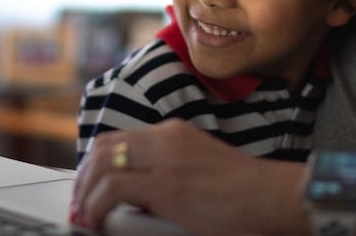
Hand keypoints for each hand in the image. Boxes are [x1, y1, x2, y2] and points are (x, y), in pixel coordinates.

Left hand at [71, 119, 305, 234]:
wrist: (275, 196)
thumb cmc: (248, 194)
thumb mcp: (202, 171)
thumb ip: (173, 175)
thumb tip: (142, 199)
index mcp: (177, 134)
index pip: (122, 138)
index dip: (98, 163)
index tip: (90, 186)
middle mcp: (168, 138)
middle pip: (105, 146)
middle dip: (85, 175)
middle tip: (80, 203)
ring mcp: (166, 158)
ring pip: (102, 162)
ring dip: (85, 191)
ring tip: (84, 215)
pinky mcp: (166, 184)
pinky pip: (112, 188)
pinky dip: (95, 206)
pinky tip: (95, 221)